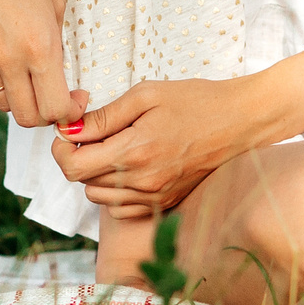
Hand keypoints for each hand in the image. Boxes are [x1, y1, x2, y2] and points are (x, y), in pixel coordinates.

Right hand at [0, 0, 81, 129]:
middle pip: (28, 117)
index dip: (70, 112)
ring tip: (28, 74)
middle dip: (45, 114)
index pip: (56, 108)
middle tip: (53, 96)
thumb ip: (56, 44)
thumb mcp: (54, 3)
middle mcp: (8, 58)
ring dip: (20, 97)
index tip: (74, 100)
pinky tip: (3, 47)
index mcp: (39, 47)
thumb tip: (57, 73)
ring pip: (3, 102)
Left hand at [51, 73, 298, 216]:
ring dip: (96, 174)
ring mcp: (155, 198)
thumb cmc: (196, 101)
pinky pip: (122, 209)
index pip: (73, 167)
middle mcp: (143, 183)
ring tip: (115, 145)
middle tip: (94, 130)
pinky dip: (115, 191)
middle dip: (78, 156)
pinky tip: (130, 166)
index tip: (69, 129)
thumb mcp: (146, 95)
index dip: (61, 148)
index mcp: (135, 152)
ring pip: (100, 198)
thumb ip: (103, 116)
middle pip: (83, 183)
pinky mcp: (166, 205)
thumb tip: (68, 129)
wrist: (242, 121)